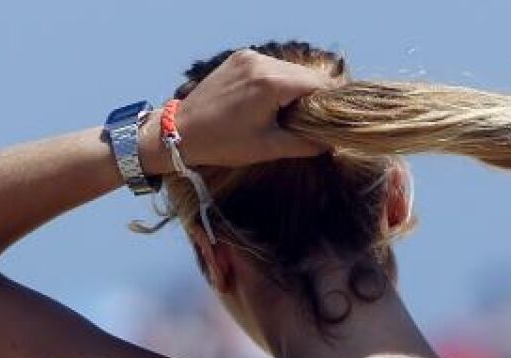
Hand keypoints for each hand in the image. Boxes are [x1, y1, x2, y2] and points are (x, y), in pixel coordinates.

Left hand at [163, 49, 331, 167]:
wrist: (179, 131)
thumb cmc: (223, 143)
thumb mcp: (268, 147)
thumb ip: (304, 143)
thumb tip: (330, 143)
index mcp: (271, 83)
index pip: (318, 85)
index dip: (328, 103)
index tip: (327, 121)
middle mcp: (262, 62)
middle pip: (304, 74)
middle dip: (310, 96)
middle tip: (305, 121)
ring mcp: (249, 56)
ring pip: (288, 69)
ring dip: (293, 88)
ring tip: (283, 112)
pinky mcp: (239, 57)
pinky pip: (269, 66)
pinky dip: (274, 81)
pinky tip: (266, 101)